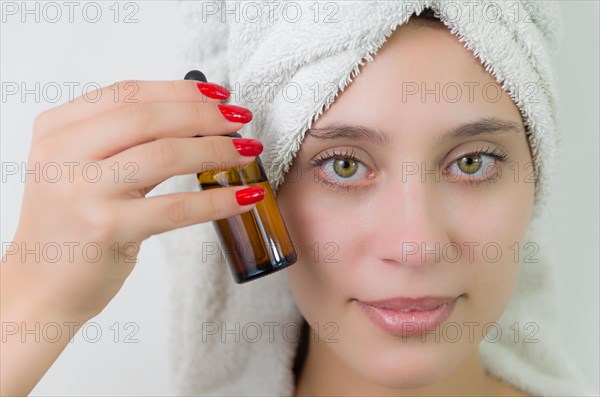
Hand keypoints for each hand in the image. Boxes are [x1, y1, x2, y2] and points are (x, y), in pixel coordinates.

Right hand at [3, 79, 262, 321]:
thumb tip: (197, 118)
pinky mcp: (106, 229)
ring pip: (166, 156)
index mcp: (57, 130)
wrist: (41, 288)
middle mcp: (63, 155)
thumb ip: (126, 142)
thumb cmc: (72, 226)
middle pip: (149, 117)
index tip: (220, 95)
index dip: (181, 90)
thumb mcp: (82, 170)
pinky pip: (176, 208)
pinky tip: (245, 196)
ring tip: (248, 154)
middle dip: (205, 116)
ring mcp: (83, 192)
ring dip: (217, 152)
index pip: (128, 94)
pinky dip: (218, 200)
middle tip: (241, 120)